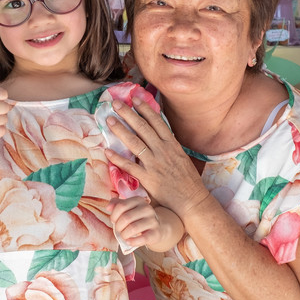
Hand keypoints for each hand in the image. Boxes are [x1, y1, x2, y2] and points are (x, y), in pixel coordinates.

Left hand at [105, 100, 211, 219]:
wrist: (192, 201)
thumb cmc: (187, 181)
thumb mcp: (181, 158)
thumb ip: (169, 147)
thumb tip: (159, 136)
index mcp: (172, 145)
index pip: (157, 122)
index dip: (145, 109)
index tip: (135, 98)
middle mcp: (163, 151)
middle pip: (143, 128)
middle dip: (128, 114)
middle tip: (116, 103)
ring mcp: (155, 164)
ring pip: (134, 143)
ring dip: (121, 130)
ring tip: (109, 120)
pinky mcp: (148, 178)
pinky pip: (129, 166)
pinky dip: (118, 158)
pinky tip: (107, 151)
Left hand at [109, 197, 177, 249]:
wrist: (156, 228)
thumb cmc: (137, 218)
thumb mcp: (128, 209)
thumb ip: (116, 205)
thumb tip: (108, 207)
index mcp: (138, 200)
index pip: (121, 206)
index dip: (113, 215)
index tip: (113, 221)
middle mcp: (147, 209)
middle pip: (126, 218)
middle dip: (118, 226)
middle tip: (118, 230)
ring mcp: (153, 221)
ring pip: (133, 228)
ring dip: (124, 234)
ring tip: (123, 236)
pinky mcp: (156, 233)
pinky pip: (142, 238)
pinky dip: (132, 241)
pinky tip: (128, 241)